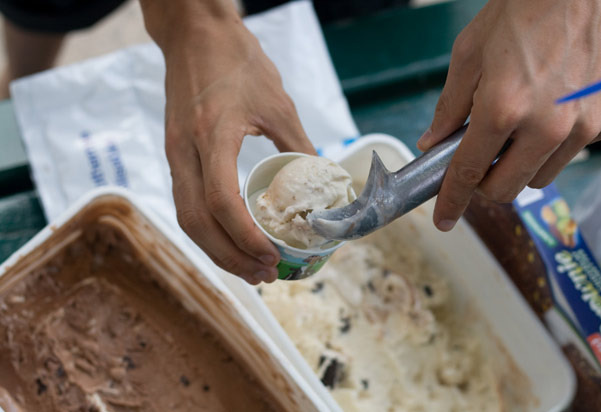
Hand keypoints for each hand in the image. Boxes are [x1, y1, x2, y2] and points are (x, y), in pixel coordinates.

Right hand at [141, 0, 314, 283]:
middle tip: (264, 274)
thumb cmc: (236, 61)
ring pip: (187, 218)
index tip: (271, 255)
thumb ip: (298, 146)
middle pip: (197, 222)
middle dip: (230, 256)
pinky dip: (208, 230)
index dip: (245, 237)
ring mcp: (174, 154)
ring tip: (249, 267)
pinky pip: (186, 203)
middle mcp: (184, 151)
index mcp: (212, 136)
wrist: (193, 35)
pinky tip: (230, 240)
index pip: (221, 202)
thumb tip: (319, 185)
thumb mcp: (278, 102)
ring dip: (217, 249)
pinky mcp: (175, 154)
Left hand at [418, 0, 600, 231]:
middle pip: (507, 188)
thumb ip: (449, 107)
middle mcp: (546, 126)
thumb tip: (433, 142)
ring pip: (542, 175)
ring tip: (522, 123)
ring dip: (523, 162)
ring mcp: (584, 125)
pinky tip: (556, 108)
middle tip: (481, 159)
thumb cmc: (523, 11)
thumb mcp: (470, 54)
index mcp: (502, 109)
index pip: (467, 173)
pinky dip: (559, 141)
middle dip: (486, 181)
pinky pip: (576, 151)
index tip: (444, 219)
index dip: (451, 201)